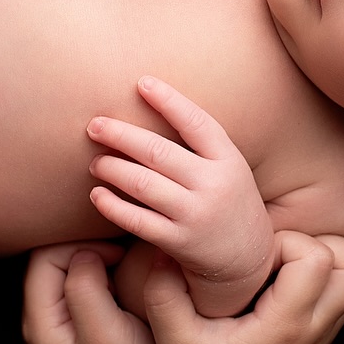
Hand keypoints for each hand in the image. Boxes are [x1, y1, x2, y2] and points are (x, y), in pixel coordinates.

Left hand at [21, 241, 168, 343]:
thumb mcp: (105, 333)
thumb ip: (86, 289)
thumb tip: (84, 253)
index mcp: (40, 321)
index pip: (45, 258)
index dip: (80, 246)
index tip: (117, 255)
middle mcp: (40, 318)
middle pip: (51, 259)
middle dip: (85, 249)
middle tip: (120, 258)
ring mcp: (57, 318)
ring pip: (64, 266)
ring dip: (93, 259)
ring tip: (121, 269)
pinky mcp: (76, 318)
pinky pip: (78, 279)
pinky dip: (99, 271)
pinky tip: (120, 280)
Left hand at [86, 76, 274, 314]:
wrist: (249, 260)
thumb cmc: (228, 203)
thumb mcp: (230, 169)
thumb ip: (199, 147)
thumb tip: (151, 110)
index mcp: (229, 160)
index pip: (196, 123)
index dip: (169, 100)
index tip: (141, 82)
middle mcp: (214, 185)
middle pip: (159, 152)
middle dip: (121, 135)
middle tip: (95, 126)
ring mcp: (196, 215)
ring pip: (143, 184)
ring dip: (112, 169)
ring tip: (96, 162)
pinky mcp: (180, 242)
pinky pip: (137, 220)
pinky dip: (112, 206)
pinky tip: (97, 195)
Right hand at [144, 231, 343, 343]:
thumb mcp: (172, 339)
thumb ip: (163, 292)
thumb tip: (165, 249)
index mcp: (284, 325)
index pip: (315, 259)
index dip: (285, 243)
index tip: (254, 258)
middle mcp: (315, 325)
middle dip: (315, 243)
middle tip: (276, 253)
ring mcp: (327, 328)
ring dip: (328, 253)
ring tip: (285, 261)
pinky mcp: (327, 327)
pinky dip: (328, 268)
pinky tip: (288, 275)